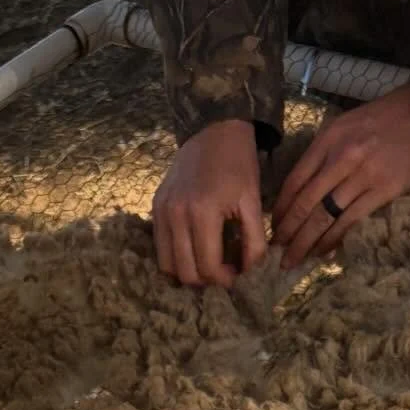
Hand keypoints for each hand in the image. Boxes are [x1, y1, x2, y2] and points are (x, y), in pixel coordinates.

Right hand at [151, 118, 267, 287]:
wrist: (214, 128)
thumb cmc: (238, 163)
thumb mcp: (253, 201)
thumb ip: (254, 242)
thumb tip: (252, 275)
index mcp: (203, 212)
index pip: (209, 268)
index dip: (226, 280)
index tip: (238, 276)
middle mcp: (176, 214)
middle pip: (186, 273)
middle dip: (208, 282)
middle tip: (224, 272)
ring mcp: (161, 211)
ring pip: (168, 266)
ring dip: (189, 273)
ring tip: (208, 263)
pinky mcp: (155, 208)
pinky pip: (160, 248)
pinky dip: (176, 257)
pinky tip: (194, 250)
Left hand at [271, 80, 409, 267]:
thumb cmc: (390, 116)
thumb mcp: (349, 124)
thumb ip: (326, 151)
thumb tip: (306, 186)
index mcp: (329, 139)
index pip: (295, 180)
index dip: (281, 208)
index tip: (273, 226)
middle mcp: (341, 157)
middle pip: (305, 203)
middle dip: (287, 232)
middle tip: (277, 252)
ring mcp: (363, 175)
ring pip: (324, 217)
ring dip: (306, 243)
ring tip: (294, 260)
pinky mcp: (384, 190)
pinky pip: (351, 221)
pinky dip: (334, 240)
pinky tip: (324, 252)